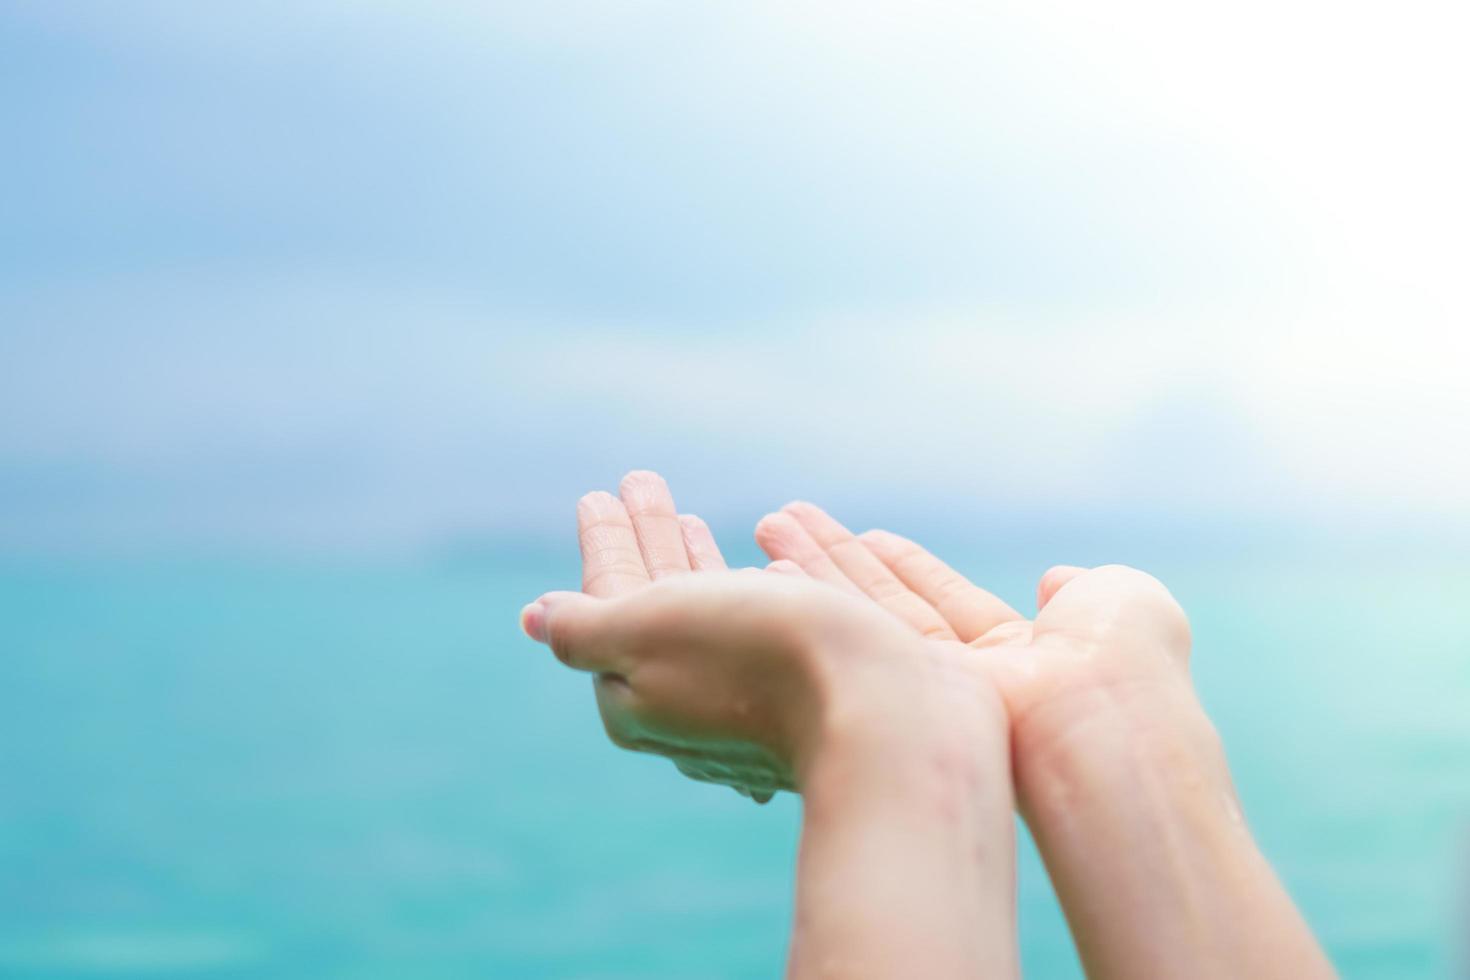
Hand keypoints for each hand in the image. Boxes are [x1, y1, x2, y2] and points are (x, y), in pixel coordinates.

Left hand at [537, 472, 1002, 800]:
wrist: (890, 717)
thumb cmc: (760, 661)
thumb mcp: (648, 631)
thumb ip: (585, 626)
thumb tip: (535, 619)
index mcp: (636, 697)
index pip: (607, 602)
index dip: (605, 543)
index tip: (601, 493)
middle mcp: (690, 706)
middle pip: (658, 605)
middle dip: (650, 541)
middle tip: (642, 482)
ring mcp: (752, 703)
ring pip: (712, 616)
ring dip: (695, 559)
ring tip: (692, 517)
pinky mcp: (811, 690)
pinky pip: (765, 627)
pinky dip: (753, 586)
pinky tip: (762, 566)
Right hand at [754, 502, 1199, 791]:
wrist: (1105, 717)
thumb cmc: (1124, 656)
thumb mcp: (1119, 596)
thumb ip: (1080, 585)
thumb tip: (1055, 579)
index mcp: (1019, 650)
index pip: (943, 600)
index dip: (902, 566)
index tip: (866, 534)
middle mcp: (964, 671)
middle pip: (887, 606)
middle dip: (838, 562)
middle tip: (783, 522)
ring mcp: (925, 686)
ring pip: (857, 616)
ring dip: (811, 570)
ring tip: (767, 528)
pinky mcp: (893, 694)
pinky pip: (845, 633)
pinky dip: (809, 596)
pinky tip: (771, 566)